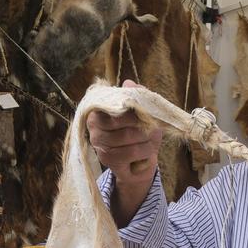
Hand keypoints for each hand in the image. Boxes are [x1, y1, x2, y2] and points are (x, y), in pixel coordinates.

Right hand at [86, 80, 162, 225]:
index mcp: (99, 110)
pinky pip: (132, 151)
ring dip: (147, 140)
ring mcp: (99, 144)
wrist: (140, 165)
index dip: (136, 108)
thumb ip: (136, 96)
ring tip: (150, 142)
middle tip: (153, 130)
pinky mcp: (107, 160)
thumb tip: (129, 82)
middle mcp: (94, 126)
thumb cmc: (141, 135)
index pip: (117, 103)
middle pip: (124, 119)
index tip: (148, 114)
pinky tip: (145, 153)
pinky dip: (145, 152)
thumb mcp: (142, 113)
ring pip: (129, 136)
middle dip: (144, 124)